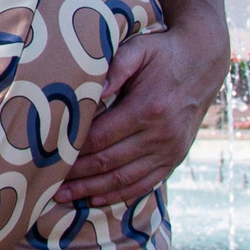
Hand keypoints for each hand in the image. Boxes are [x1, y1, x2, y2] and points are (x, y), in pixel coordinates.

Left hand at [61, 17, 226, 206]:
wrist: (203, 62)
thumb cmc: (162, 53)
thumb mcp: (138, 50)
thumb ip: (114, 69)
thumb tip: (91, 93)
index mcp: (148, 109)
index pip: (101, 138)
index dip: (73, 150)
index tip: (49, 156)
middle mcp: (161, 134)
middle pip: (109, 163)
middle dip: (76, 175)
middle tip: (47, 183)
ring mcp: (170, 150)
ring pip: (125, 179)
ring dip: (92, 191)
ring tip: (63, 197)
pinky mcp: (175, 158)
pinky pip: (145, 184)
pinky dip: (119, 194)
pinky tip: (95, 200)